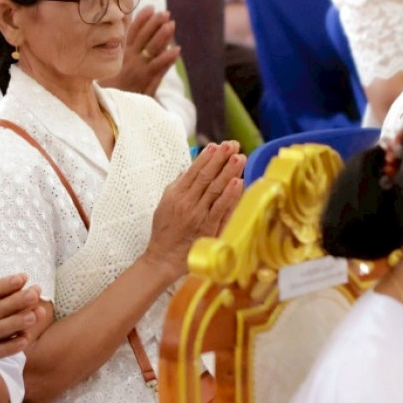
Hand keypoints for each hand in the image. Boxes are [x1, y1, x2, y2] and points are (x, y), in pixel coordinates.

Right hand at [108, 6, 179, 97]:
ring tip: (172, 25)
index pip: (131, 31)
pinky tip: (176, 50)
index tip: (151, 7)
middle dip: (154, 23)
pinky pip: (157, 67)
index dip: (142, 19)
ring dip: (162, 36)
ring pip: (151, 49)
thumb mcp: (108, 67)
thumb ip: (117, 53)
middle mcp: (128, 59)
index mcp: (120, 53)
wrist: (105, 108)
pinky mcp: (144, 82)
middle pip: (143, 37)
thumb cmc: (109, 88)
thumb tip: (122, 37)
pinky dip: (167, 58)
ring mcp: (137, 69)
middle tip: (165, 13)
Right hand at [143, 141, 244, 269]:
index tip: (217, 146)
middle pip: (207, 176)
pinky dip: (229, 195)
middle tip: (233, 145)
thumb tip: (187, 170)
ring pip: (216, 189)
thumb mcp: (164, 204)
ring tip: (239, 157)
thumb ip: (177, 186)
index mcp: (176, 194)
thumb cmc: (164, 231)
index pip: (194, 171)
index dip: (207, 157)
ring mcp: (199, 215)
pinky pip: (221, 209)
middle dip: (221, 159)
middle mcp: (188, 202)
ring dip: (228, 172)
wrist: (163, 257)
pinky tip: (238, 183)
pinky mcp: (208, 228)